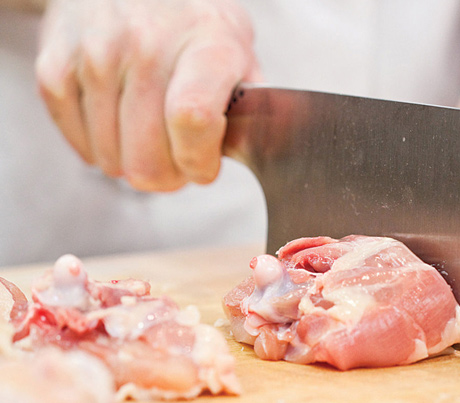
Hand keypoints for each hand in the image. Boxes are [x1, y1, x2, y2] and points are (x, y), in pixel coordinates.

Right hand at [36, 0, 260, 190]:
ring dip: (134, 162)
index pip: (193, 121)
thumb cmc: (192, 21)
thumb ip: (250, 103)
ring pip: (112, 161)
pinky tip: (118, 127)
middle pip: (147, 159)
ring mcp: (96, 54)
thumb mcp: (237, 47)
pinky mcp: (56, 65)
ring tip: (149, 135)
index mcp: (205, 44)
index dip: (197, 162)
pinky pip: (78, 144)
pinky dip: (100, 149)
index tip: (203, 167)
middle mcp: (146, 45)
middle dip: (168, 176)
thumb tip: (255, 149)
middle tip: (176, 159)